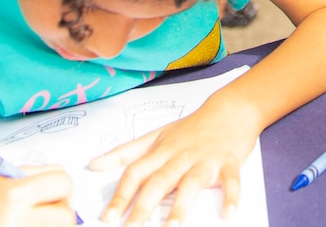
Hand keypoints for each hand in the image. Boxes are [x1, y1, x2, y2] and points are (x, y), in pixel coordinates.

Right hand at [0, 167, 76, 226]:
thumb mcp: (3, 178)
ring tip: (33, 220)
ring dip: (50, 225)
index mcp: (14, 195)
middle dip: (61, 211)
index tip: (54, 191)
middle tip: (48, 211)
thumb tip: (65, 187)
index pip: (62, 184)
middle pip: (66, 216)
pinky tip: (24, 225)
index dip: (61, 186)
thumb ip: (36, 179)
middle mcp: (16, 221)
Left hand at [90, 98, 255, 226]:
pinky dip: (232, 197)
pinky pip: (231, 181)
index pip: (136, 173)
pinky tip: (228, 214)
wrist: (230, 109)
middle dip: (144, 206)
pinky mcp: (229, 163)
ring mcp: (205, 159)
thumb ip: (125, 153)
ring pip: (192, 183)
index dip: (121, 195)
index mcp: (162, 151)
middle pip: (159, 181)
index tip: (108, 217)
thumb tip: (93, 164)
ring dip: (182, 206)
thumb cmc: (192, 128)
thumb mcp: (155, 136)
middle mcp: (181, 156)